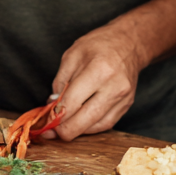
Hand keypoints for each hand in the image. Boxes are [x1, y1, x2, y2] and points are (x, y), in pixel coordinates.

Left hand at [46, 23, 143, 140]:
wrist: (130, 43)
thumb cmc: (100, 44)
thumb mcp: (72, 54)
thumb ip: (60, 81)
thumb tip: (53, 106)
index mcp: (99, 70)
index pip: (72, 103)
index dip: (55, 116)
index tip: (45, 121)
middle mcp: (114, 87)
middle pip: (85, 120)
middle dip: (64, 130)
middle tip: (50, 131)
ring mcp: (123, 98)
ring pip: (96, 126)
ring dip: (77, 130)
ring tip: (63, 127)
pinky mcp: (127, 105)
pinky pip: (106, 124)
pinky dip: (90, 127)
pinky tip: (80, 123)